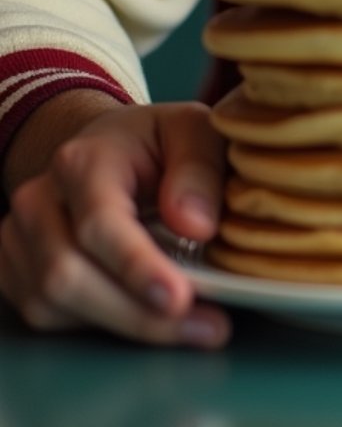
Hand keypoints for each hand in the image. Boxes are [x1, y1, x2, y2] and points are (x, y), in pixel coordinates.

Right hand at [0, 99, 230, 346]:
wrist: (107, 148)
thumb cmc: (155, 144)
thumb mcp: (193, 132)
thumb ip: (199, 169)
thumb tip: (195, 225)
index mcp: (82, 161)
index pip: (99, 223)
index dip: (136, 266)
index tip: (179, 298)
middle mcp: (39, 200)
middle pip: (69, 275)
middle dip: (138, 313)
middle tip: (206, 325)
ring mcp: (20, 238)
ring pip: (55, 303)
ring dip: (125, 324)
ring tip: (190, 324)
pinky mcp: (15, 270)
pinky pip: (48, 316)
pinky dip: (100, 324)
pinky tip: (144, 313)